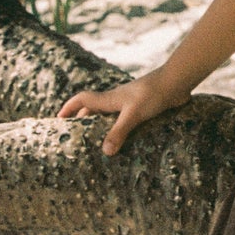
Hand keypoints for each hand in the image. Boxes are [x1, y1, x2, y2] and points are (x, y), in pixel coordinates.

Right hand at [58, 69, 175, 155]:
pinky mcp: (144, 108)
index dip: (69, 108)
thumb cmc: (153, 94)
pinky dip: (122, 129)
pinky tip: (127, 141)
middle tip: (77, 137)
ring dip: (103, 125)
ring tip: (99, 142)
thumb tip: (105, 152)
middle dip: (84, 120)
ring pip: (111, 115)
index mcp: (109, 99)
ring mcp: (131, 104)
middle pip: (94, 109)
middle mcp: (117, 101)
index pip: (82, 99)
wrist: (176, 82)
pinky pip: (127, 119)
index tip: (58, 119)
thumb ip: (119, 132)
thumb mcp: (133, 115)